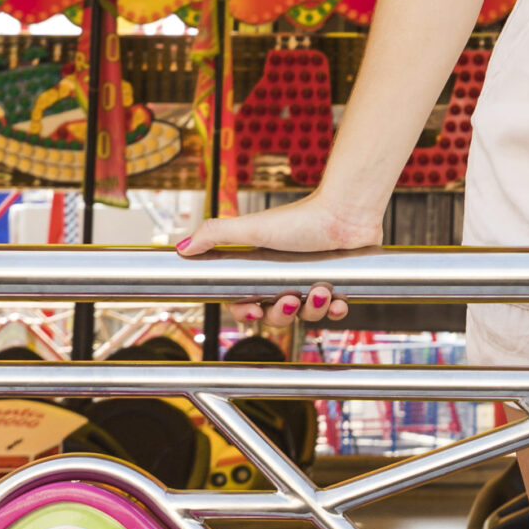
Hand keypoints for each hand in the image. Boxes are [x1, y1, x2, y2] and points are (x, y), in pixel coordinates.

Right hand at [176, 194, 380, 323]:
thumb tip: (182, 248)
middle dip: (283, 314)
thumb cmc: (301, 217)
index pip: (247, 304)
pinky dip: (336, 311)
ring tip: (320, 289)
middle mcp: (287, 279)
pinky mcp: (338, 286)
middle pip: (276, 317)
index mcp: (264, 270)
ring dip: (312, 310)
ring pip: (306, 317)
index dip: (248, 314)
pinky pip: (334, 313)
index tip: (253, 311)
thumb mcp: (253, 227)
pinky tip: (338, 300)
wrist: (346, 211)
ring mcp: (312, 283)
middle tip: (291, 298)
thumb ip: (216, 234)